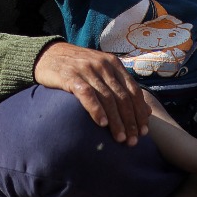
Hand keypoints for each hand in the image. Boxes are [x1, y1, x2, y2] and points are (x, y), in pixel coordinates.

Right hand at [34, 41, 150, 144]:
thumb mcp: (102, 72)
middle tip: (133, 141)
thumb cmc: (77, 67)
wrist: (48, 55)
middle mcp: (103, 65)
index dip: (140, 113)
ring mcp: (87, 70)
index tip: (144, 132)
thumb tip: (148, 111)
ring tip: (120, 138)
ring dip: (116, 121)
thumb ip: (122, 88)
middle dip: (130, 121)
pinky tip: (102, 123)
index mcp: (114, 64)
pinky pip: (87, 94)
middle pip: (122, 97)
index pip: (133, 91)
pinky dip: (96, 109)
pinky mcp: (71, 76)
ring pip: (108, 98)